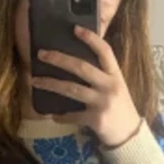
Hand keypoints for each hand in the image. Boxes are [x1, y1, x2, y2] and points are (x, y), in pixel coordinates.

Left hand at [31, 26, 141, 146]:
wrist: (129, 134)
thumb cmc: (119, 106)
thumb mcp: (115, 87)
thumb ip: (101, 75)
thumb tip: (74, 62)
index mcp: (115, 75)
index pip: (105, 51)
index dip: (91, 39)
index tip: (75, 29)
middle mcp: (110, 86)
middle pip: (82, 67)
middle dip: (59, 59)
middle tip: (41, 54)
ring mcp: (103, 103)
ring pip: (71, 89)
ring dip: (50, 84)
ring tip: (34, 81)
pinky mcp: (96, 119)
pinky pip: (72, 115)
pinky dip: (60, 115)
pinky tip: (52, 115)